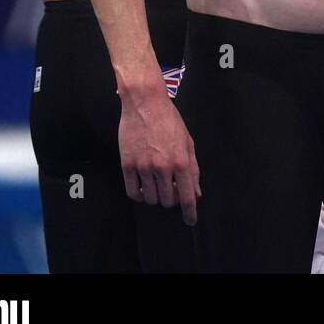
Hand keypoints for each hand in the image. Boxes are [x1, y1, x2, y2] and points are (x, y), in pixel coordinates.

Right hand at [119, 84, 200, 224]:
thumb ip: (193, 169)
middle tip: (170, 188)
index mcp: (181, 161)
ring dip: (155, 196)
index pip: (187, 196)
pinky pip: (132, 191)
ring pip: (150, 198)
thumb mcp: (188, 142)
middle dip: (171, 199)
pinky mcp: (127, 164)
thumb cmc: (169, 121)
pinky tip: (143, 187)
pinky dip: (139, 194)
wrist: (145, 103)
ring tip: (156, 183)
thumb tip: (196, 192)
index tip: (190, 220)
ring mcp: (143, 166)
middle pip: (168, 200)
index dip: (189, 212)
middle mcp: (163, 166)